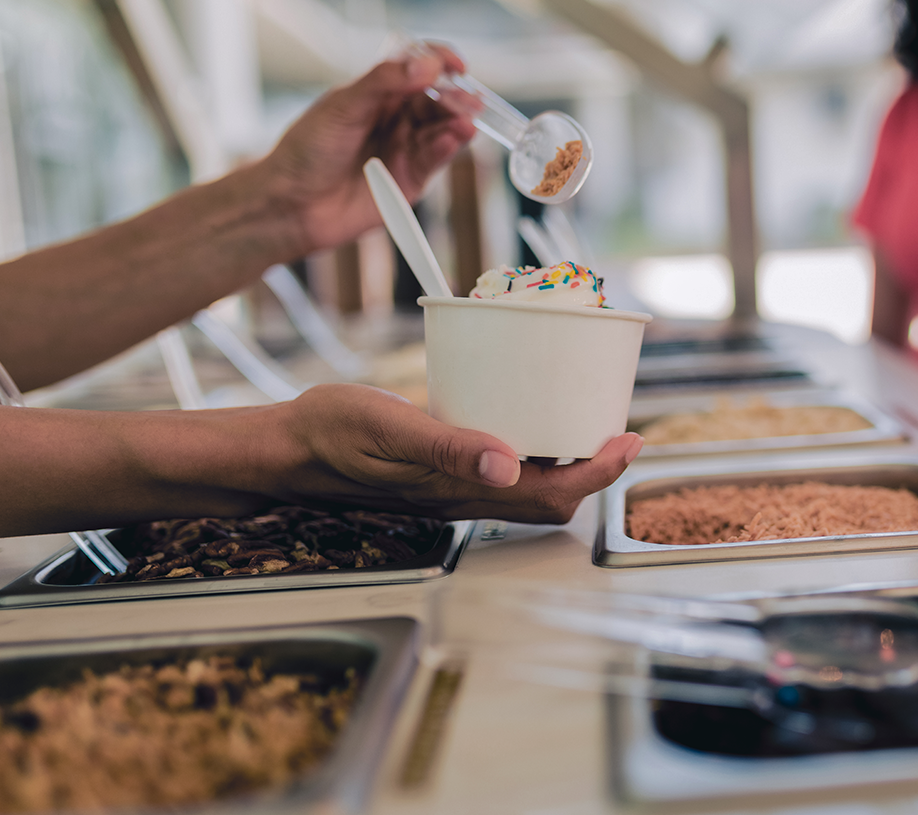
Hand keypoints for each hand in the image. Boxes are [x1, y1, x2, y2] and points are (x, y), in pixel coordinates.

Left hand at [261, 43, 477, 253]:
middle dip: (457, 97)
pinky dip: (447, 147)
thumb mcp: (342, 106)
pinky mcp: (411, 178)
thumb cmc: (306, 150)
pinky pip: (436, 159)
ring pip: (443, 129)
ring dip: (458, 123)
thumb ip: (384, 82)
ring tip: (467, 122)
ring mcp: (405, 147)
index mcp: (377, 91)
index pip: (418, 67)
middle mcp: (396, 117)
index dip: (440, 61)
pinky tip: (453, 139)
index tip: (456, 64)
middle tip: (470, 99)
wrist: (292, 204)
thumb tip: (426, 64)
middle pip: (438, 99)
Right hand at [275, 384, 643, 523]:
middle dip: (595, 470)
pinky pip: (505, 474)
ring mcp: (455, 489)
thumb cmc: (331, 434)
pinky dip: (536, 453)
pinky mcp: (443, 475)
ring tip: (589, 423)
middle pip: (551, 498)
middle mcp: (465, 496)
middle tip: (620, 429)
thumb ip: (448, 447)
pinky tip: (533, 420)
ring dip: (569, 464)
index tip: (629, 440)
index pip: (551, 493)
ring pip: (531, 490)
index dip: (599, 472)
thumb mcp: (388, 428)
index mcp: (460, 489)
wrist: (288, 448)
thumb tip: (509, 465)